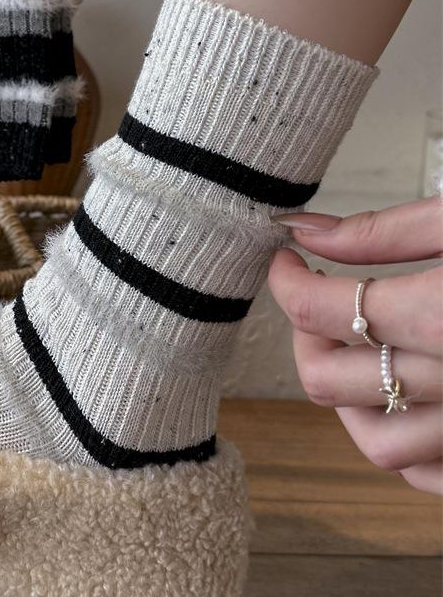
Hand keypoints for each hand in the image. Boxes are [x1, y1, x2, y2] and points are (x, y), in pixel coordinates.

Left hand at [268, 197, 442, 494]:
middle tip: (320, 303)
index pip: (320, 310)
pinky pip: (426, 476)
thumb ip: (384, 231)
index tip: (283, 262)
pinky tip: (407, 396)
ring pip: (375, 443)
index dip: (284, 281)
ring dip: (348, 396)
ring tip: (365, 351)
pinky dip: (403, 442)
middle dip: (306, 337)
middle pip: (329, 382)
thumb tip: (304, 231)